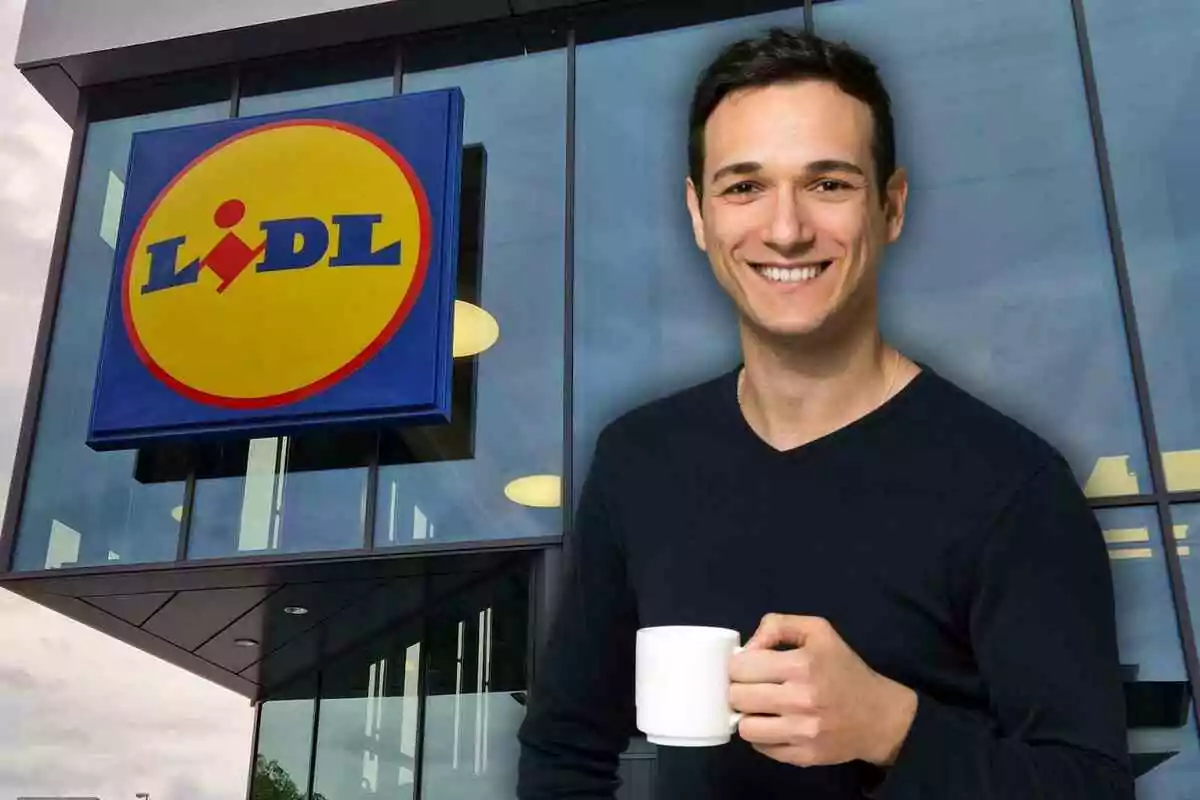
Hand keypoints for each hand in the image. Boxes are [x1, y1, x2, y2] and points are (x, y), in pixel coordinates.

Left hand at [728, 614, 917, 767]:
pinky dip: (763, 737)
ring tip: (761, 709)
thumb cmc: (844, 669)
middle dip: (739, 689)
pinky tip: (776, 725)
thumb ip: (778, 625)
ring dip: (748, 717)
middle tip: (752, 687)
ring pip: (746, 728)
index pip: (740, 667)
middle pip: (738, 697)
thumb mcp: (818, 631)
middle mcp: (800, 700)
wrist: (879, 715)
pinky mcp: (804, 756)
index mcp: (801, 665)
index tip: (748, 668)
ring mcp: (802, 732)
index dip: (739, 665)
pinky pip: (762, 748)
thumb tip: (747, 648)